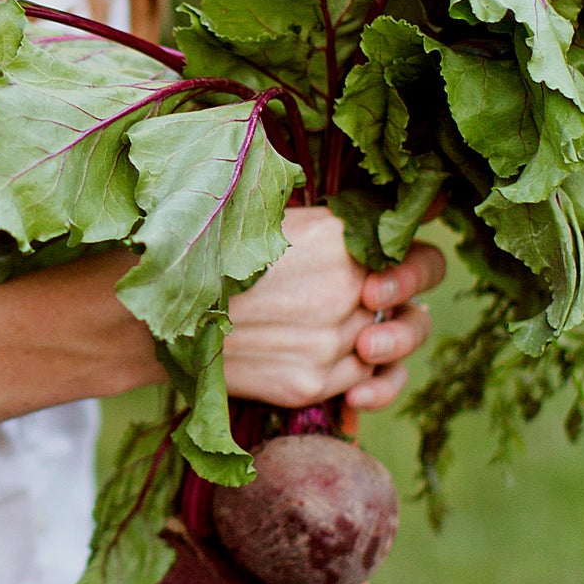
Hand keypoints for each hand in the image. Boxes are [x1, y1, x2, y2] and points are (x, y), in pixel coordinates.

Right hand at [222, 207, 444, 415]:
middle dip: (401, 301)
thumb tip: (427, 197)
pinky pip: (365, 384)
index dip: (415, 261)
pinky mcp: (312, 385)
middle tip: (378, 298)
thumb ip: (344, 217)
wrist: (155, 315)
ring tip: (360, 333)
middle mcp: (345, 291)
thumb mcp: (276, 216)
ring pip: (390, 347)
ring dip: (383, 341)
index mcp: (339, 239)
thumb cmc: (212, 252)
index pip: (417, 252)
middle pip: (411, 302)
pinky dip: (367, 379)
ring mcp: (331, 343)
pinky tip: (352, 367)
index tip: (398, 261)